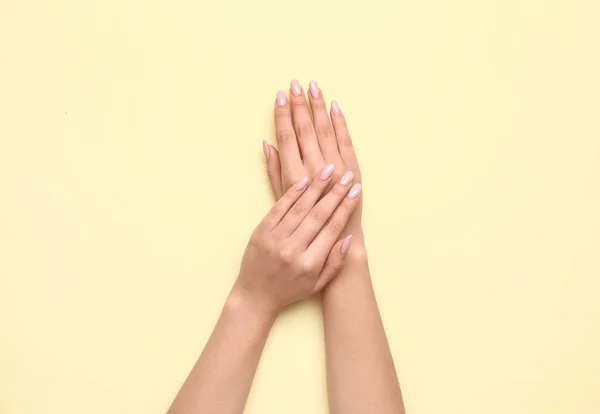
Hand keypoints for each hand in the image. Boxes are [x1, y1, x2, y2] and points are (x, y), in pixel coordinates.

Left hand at [232, 165, 361, 314]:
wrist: (255, 296)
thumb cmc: (289, 290)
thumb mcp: (318, 284)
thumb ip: (335, 263)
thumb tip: (348, 238)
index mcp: (309, 264)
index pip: (332, 229)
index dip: (345, 208)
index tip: (356, 191)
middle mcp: (292, 250)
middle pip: (318, 215)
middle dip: (335, 193)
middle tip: (348, 175)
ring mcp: (274, 239)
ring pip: (299, 208)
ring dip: (315, 187)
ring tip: (329, 170)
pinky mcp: (260, 232)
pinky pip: (279, 208)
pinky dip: (292, 194)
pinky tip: (304, 181)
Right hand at [262, 80, 362, 238]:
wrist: (340, 239)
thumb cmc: (307, 224)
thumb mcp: (283, 202)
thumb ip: (275, 173)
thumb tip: (267, 145)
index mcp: (295, 177)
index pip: (287, 138)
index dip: (282, 115)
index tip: (279, 96)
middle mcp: (316, 170)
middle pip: (305, 130)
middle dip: (300, 105)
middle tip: (295, 84)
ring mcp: (337, 168)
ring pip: (325, 130)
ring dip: (318, 107)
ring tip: (313, 87)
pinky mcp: (354, 169)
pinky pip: (346, 140)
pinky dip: (340, 122)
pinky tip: (334, 107)